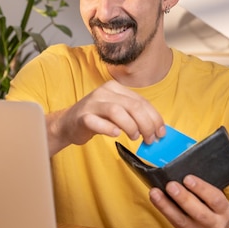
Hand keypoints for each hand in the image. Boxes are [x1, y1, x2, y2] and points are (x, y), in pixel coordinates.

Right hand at [47, 80, 165, 153]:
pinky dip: (109, 129)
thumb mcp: (116, 111)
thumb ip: (133, 115)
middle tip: (150, 139)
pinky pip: (97, 122)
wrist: (67, 123)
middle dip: (146, 124)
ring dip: (131, 126)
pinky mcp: (82, 117)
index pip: (141, 101)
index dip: (155, 118)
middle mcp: (104, 92)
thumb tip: (156, 128)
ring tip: (134, 137)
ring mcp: (92, 104)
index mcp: (115, 88)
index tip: (161, 132)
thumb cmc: (96, 118)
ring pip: (117, 111)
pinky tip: (116, 135)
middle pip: (132, 106)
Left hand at [148, 175, 228, 227]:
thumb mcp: (216, 198)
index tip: (188, 178)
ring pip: (182, 221)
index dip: (202, 189)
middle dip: (183, 198)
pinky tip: (155, 200)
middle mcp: (215, 224)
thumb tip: (181, 170)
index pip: (216, 199)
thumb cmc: (214, 207)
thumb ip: (203, 189)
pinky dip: (163, 210)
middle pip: (200, 214)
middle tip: (170, 185)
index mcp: (224, 211)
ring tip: (155, 193)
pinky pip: (173, 223)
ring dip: (166, 206)